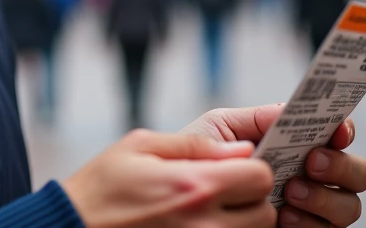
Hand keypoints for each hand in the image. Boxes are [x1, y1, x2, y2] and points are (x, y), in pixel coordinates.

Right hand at [62, 130, 276, 226]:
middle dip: (249, 201)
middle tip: (220, 195)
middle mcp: (205, 225)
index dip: (250, 169)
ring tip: (206, 215)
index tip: (232, 171)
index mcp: (194, 186)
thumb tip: (240, 149)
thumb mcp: (138, 147)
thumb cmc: (100, 190)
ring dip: (240, 224)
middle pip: (265, 213)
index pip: (261, 177)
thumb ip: (194, 145)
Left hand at [182, 106, 365, 226]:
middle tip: (311, 163)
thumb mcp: (222, 128)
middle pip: (358, 171)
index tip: (337, 131)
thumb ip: (256, 118)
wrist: (186, 192)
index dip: (346, 129)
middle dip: (342, 166)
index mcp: (299, 142)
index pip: (338, 133)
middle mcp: (315, 175)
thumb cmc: (206, 155)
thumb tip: (289, 111)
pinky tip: (284, 218)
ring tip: (290, 193)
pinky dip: (309, 223)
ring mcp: (315, 206)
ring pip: (349, 206)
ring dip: (325, 198)